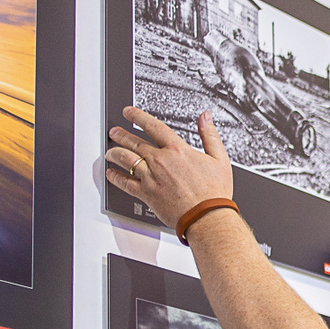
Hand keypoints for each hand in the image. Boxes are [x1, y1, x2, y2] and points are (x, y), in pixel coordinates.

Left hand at [105, 107, 233, 228]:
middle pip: (134, 142)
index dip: (138, 116)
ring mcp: (151, 177)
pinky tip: (111, 174)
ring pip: (125, 159)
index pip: (153, 126)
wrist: (206, 216)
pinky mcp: (146, 193)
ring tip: (110, 151)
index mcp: (177, 150)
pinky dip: (115, 177)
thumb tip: (205, 118)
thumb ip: (210, 136)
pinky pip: (124, 182)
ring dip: (114, 153)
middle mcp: (160, 161)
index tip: (129, 113)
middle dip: (121, 134)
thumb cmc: (214, 192)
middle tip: (115, 132)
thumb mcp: (219, 159)